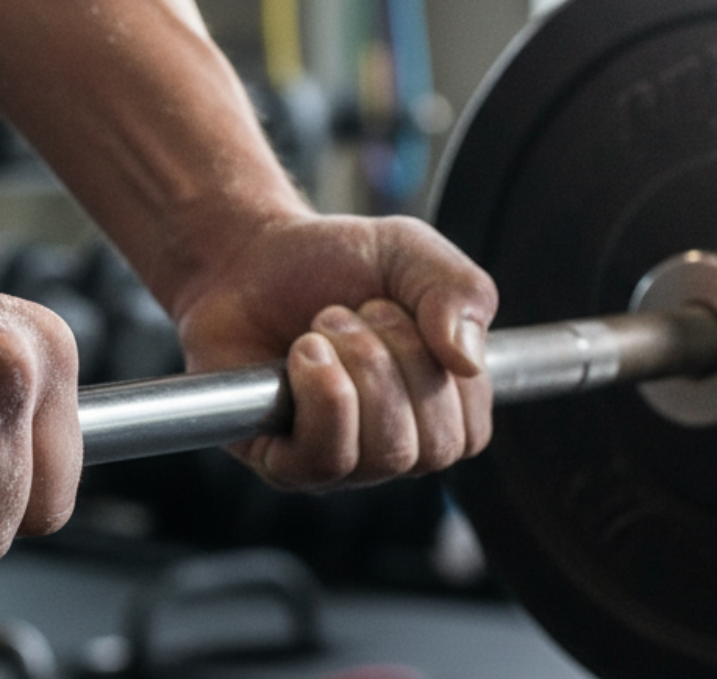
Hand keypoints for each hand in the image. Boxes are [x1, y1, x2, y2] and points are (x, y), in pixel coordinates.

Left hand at [172, 213, 496, 490]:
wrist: (246, 259)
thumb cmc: (333, 264)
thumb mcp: (412, 252)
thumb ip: (462, 292)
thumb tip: (469, 362)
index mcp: (435, 413)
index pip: (469, 432)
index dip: (438, 364)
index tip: (394, 306)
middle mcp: (391, 448)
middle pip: (432, 447)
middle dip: (397, 358)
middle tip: (350, 312)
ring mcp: (340, 464)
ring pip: (384, 453)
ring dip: (358, 369)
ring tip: (322, 328)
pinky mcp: (283, 464)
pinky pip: (325, 459)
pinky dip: (322, 391)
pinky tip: (301, 355)